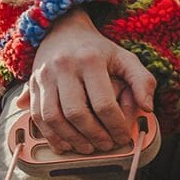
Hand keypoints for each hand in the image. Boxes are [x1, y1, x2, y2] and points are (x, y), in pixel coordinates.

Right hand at [17, 8, 154, 154]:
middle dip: (93, 136)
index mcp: (90, 60)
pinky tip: (65, 145)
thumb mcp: (125, 58)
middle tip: (106, 146)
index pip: (103, 102)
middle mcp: (64, 67)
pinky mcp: (32, 85)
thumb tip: (147, 108)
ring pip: (53, 117)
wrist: (62, 30)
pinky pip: (38, 117)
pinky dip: (51, 136)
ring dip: (71, 139)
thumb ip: (142, 81)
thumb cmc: (98, 50)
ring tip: (87, 148)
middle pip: (76, 112)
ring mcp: (45, 76)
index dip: (115, 126)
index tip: (122, 137)